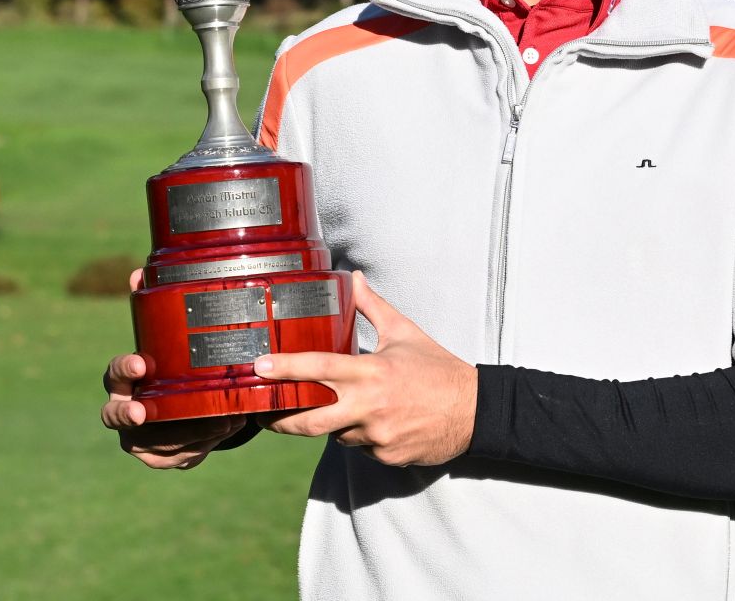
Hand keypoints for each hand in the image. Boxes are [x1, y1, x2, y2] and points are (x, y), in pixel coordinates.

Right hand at [101, 268, 244, 468]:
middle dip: (129, 415)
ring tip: (218, 416)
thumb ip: (153, 305)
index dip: (125, 369)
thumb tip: (136, 272)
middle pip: (114, 416)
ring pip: (155, 439)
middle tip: (144, 412)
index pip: (114, 372)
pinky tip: (222, 429)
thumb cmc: (172, 363)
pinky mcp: (160, 457)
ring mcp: (138, 438)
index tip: (142, 364)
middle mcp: (124, 409)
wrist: (185, 403)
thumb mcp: (166, 338)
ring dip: (185, 429)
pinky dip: (199, 446)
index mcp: (124, 378)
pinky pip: (178, 456)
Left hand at [255, 271, 476, 467]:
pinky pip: (360, 448)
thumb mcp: (404, 332)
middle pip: (310, 419)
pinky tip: (378, 423)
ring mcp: (377, 436)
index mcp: (372, 371)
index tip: (258, 366)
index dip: (285, 368)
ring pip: (337, 433)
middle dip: (280, 418)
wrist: (475, 411)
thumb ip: (372, 307)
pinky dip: (360, 436)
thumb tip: (354, 277)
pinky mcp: (386, 457)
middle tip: (261, 412)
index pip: (318, 368)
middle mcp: (370, 405)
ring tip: (349, 407)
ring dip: (334, 422)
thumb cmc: (437, 369)